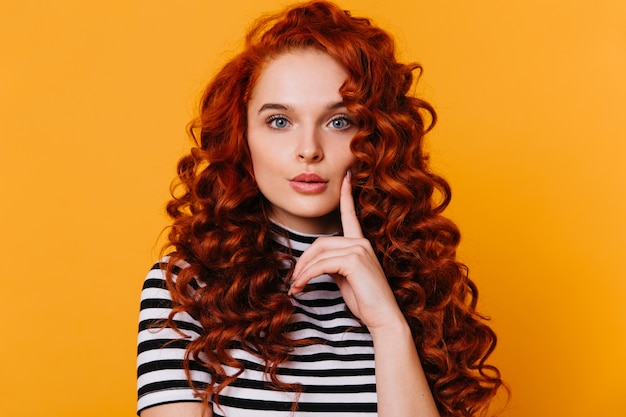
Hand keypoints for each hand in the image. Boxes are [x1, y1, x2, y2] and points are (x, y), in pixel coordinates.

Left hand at [289, 171, 404, 331]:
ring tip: (296, 287)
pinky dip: (307, 276)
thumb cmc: (366, 302)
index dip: (347, 195)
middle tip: (294, 281)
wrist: (383, 318)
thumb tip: (316, 264)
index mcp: (361, 244)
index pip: (350, 215)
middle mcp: (361, 243)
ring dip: (302, 271)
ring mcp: (359, 249)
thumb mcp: (346, 279)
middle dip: (303, 261)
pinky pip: (321, 264)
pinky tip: (301, 287)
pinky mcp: (354, 260)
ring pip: (318, 253)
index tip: (346, 177)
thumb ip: (334, 265)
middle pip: (320, 242)